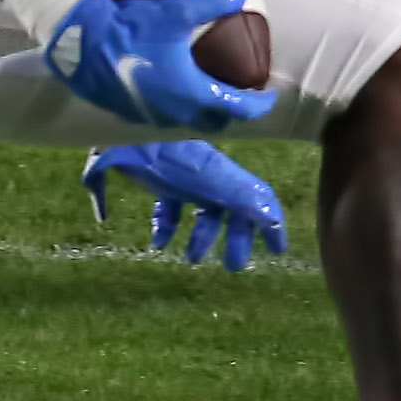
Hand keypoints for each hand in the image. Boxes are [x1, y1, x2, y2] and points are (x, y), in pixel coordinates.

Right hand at [38, 0, 277, 131]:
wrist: (79, 40)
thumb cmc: (132, 30)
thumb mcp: (175, 13)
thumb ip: (212, 4)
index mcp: (194, 93)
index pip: (239, 108)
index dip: (258, 103)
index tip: (266, 95)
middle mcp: (176, 112)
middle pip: (215, 122)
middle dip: (230, 111)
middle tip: (236, 94)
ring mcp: (149, 116)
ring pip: (187, 122)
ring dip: (200, 112)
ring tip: (202, 93)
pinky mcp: (127, 113)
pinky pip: (162, 118)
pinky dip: (174, 110)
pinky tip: (167, 91)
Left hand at [82, 143, 288, 271]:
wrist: (124, 132)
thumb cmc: (168, 156)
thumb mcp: (209, 178)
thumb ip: (243, 198)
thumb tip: (274, 220)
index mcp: (225, 177)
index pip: (257, 201)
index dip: (269, 226)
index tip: (275, 252)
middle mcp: (207, 178)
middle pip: (229, 212)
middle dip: (235, 239)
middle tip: (232, 267)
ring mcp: (181, 179)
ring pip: (198, 212)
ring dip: (198, 238)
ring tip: (190, 259)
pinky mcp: (154, 181)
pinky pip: (165, 208)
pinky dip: (164, 226)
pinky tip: (157, 243)